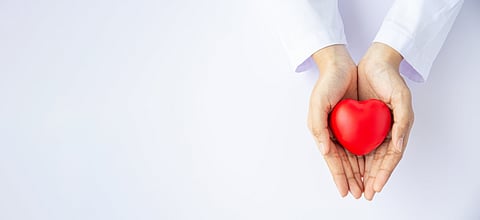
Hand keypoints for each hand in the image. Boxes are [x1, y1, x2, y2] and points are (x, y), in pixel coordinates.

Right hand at [308, 45, 363, 198]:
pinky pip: (362, 143)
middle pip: (344, 162)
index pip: (333, 160)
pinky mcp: (356, 122)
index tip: (344, 192)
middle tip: (360, 194)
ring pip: (354, 156)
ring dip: (360, 172)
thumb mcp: (318, 103)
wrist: (340, 65)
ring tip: (367, 187)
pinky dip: (366, 156)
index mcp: (322, 132)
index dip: (339, 177)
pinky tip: (372, 166)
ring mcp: (345, 129)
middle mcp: (334, 133)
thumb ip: (318, 127)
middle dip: (351, 179)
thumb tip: (325, 151)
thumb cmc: (327, 83)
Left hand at [357, 43, 413, 199]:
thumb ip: (403, 122)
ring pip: (363, 156)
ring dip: (358, 173)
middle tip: (363, 195)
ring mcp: (369, 129)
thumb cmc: (390, 79)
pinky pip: (352, 143)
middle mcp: (383, 132)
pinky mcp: (357, 123)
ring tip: (352, 188)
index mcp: (396, 130)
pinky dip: (350, 157)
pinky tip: (344, 167)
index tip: (376, 187)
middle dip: (369, 179)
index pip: (390, 158)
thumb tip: (398, 147)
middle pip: (375, 161)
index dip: (383, 173)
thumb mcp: (402, 97)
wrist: (373, 62)